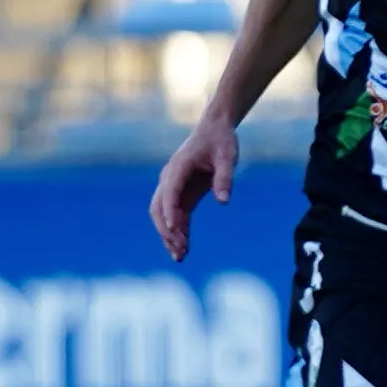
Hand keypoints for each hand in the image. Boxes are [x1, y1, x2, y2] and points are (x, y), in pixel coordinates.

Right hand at [147, 109, 235, 261]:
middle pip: (159, 207)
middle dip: (167, 230)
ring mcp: (173, 187)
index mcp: (179, 166)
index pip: (170, 191)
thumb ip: (225, 177)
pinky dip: (178, 232)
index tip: (174, 229)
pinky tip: (184, 249)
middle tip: (180, 250)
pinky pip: (176, 216)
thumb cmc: (221, 140)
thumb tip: (224, 202)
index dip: (170, 211)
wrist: (215, 130)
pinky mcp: (182, 194)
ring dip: (169, 235)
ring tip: (181, 256)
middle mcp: (170, 178)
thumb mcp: (228, 156)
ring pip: (163, 215)